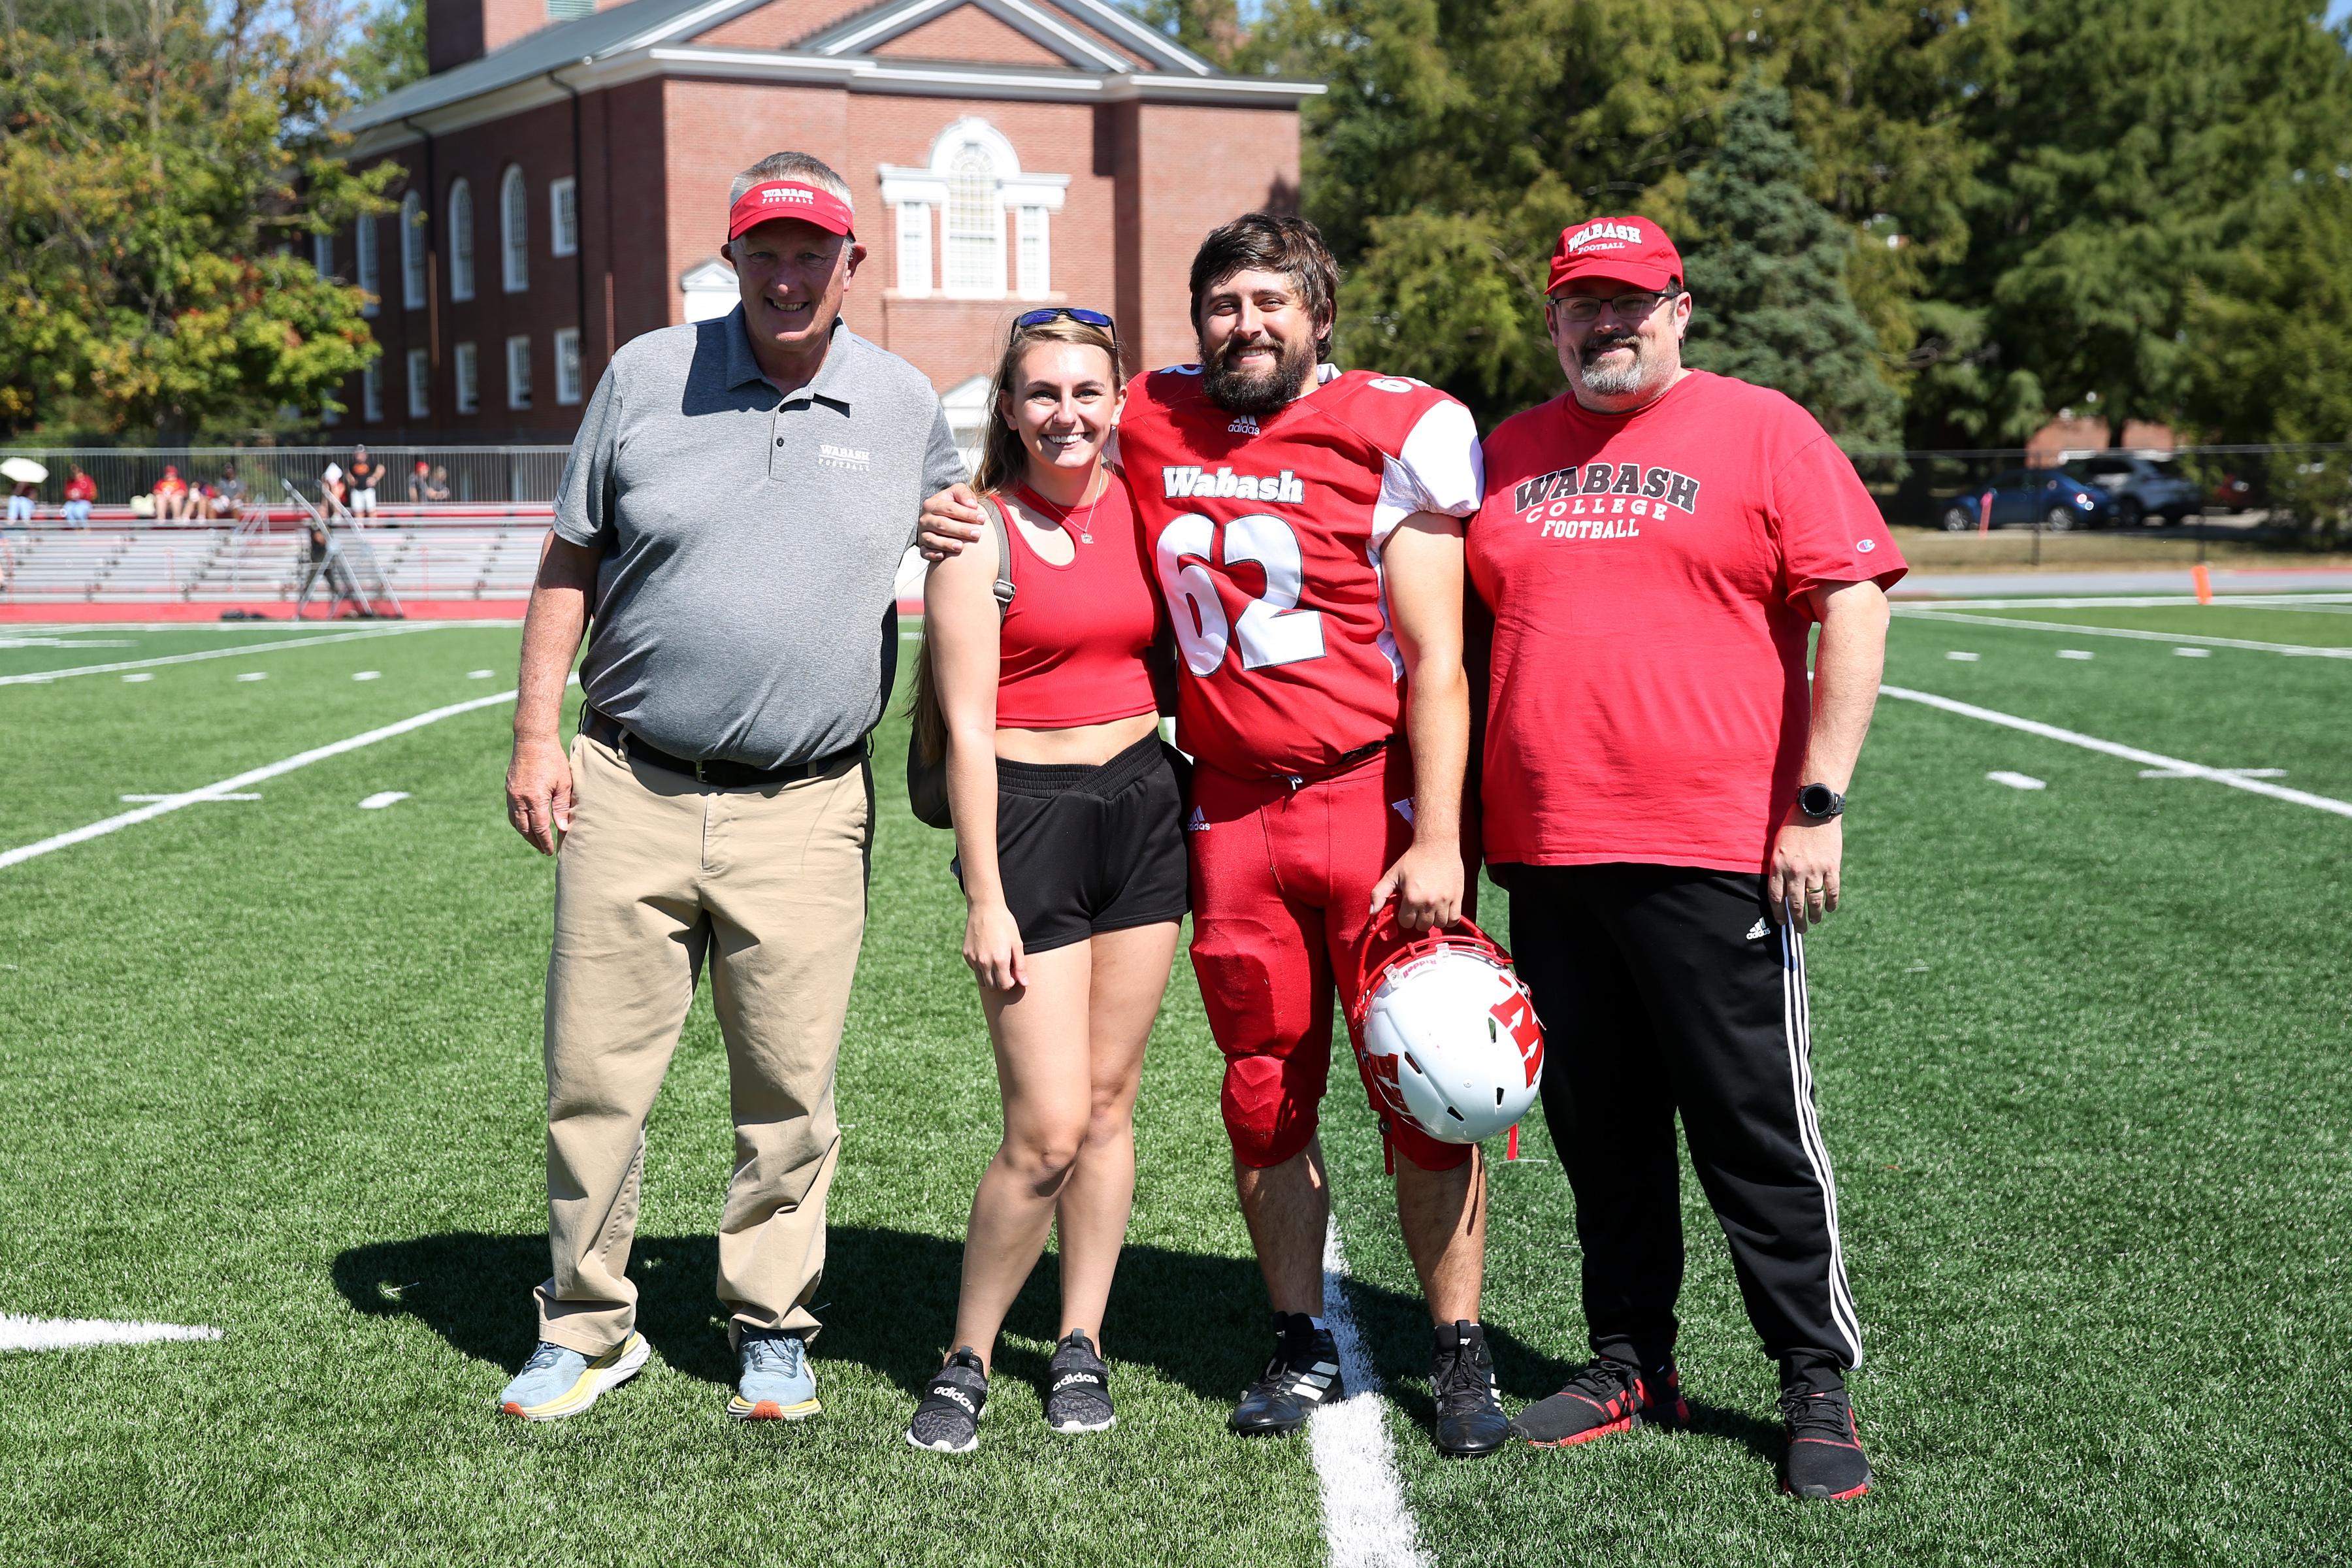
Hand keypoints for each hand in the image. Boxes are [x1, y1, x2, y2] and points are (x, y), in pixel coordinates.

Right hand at [505, 735, 573, 854]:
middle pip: (525, 829)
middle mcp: (520, 799)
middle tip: (544, 850)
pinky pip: (511, 811)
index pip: (540, 828)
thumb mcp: (563, 783)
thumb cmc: (553, 760)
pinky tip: (525, 824)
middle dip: (535, 841)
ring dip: (525, 833)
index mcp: (535, 799)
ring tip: (535, 840)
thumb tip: (562, 828)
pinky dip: (518, 821)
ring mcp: (512, 794)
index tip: (551, 851)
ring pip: (516, 821)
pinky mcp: (509, 788)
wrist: (532, 740)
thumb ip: (562, 807)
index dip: (545, 842)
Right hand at [919, 483, 986, 561]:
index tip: (982, 519)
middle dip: (960, 530)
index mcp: (932, 504)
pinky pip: (925, 552)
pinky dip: (933, 554)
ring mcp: (922, 533)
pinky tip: (943, 556)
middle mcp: (925, 519)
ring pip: (932, 539)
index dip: (966, 514)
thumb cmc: (952, 506)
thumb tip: (972, 505)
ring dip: (946, 544)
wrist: (941, 518)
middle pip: (942, 524)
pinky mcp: (923, 546)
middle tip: (976, 534)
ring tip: (961, 547)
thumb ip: (964, 494)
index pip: (950, 509)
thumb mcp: (957, 493)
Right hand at [963, 898, 1027, 990]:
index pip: (1004, 986)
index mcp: (999, 960)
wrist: (985, 908)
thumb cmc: (1005, 924)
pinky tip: (986, 954)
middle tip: (1005, 969)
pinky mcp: (966, 954)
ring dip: (990, 977)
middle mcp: (984, 962)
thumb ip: (1020, 965)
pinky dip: (981, 968)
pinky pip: (974, 969)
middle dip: (1000, 982)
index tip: (1012, 973)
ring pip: (982, 981)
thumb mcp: (1017, 943)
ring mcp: (973, 959)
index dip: (1011, 982)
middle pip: (993, 987)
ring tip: (996, 963)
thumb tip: (1024, 983)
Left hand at [1370, 840, 1464, 932]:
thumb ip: (1379, 894)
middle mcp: (1429, 902)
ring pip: (1439, 925)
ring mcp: (1445, 901)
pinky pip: (1454, 920)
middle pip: (1422, 926)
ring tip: (1430, 908)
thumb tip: (1372, 913)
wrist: (1437, 845)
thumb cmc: (1413, 859)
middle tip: (1419, 907)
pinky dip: (1449, 919)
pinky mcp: (1457, 897)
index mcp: (1411, 898)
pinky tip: (1443, 911)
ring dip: (1433, 920)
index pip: (1406, 923)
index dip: (1405, 916)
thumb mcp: (1392, 874)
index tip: (1407, 907)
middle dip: (1418, 919)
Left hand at [1767, 812, 1842, 933]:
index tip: (1782, 922)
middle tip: (1800, 929)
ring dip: (1815, 915)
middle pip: (1795, 904)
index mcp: (1779, 866)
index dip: (1779, 913)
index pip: (1776, 898)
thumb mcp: (1778, 846)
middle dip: (1798, 920)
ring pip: (1814, 901)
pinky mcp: (1831, 866)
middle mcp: (1795, 871)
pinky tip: (1831, 909)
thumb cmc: (1793, 826)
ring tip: (1815, 921)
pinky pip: (1832, 890)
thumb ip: (1779, 868)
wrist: (1815, 810)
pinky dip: (1832, 903)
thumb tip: (1782, 891)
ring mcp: (1815, 870)